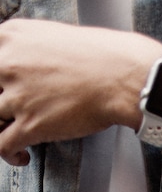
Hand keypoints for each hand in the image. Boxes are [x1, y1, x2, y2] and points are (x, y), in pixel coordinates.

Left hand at [0, 19, 161, 165]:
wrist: (119, 77)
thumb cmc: (99, 57)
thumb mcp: (51, 35)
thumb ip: (29, 49)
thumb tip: (28, 69)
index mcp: (10, 37)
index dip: (0, 81)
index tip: (6, 91)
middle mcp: (7, 63)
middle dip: (2, 106)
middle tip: (11, 115)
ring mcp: (17, 96)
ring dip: (3, 131)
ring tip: (16, 136)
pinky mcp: (30, 125)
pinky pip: (2, 146)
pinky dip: (9, 155)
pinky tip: (22, 156)